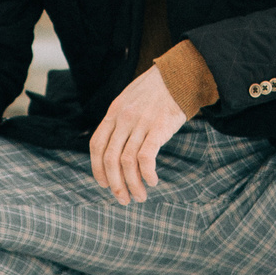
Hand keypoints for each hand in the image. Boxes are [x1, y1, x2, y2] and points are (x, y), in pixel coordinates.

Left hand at [90, 67, 186, 204]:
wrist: (179, 75)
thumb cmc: (156, 90)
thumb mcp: (129, 99)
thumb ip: (119, 120)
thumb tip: (115, 146)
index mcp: (113, 112)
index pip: (96, 145)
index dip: (97, 168)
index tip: (104, 184)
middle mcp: (123, 119)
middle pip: (110, 158)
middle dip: (115, 184)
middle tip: (123, 200)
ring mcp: (140, 123)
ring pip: (127, 162)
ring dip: (132, 184)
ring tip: (140, 197)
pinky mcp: (158, 128)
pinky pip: (146, 157)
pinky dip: (147, 174)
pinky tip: (153, 181)